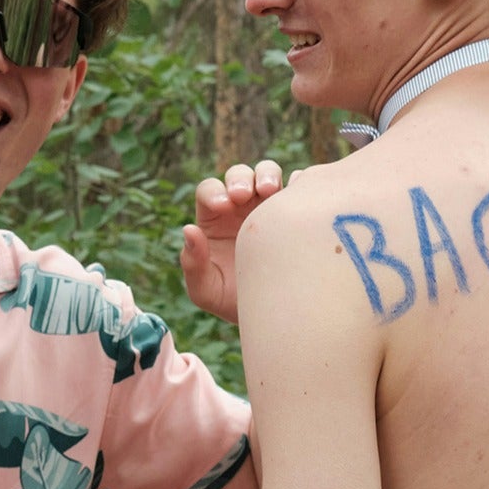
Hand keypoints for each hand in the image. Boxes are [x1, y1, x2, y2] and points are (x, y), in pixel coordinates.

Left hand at [180, 160, 284, 322]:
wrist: (276, 316)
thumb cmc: (235, 302)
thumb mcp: (207, 290)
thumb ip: (192, 264)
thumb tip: (188, 230)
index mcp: (214, 219)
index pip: (209, 191)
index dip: (214, 192)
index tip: (223, 205)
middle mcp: (242, 207)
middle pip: (239, 175)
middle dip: (241, 178)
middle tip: (244, 194)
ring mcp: (270, 206)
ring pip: (268, 173)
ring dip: (268, 174)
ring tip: (271, 190)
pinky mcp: (298, 211)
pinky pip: (300, 185)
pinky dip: (299, 182)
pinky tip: (300, 196)